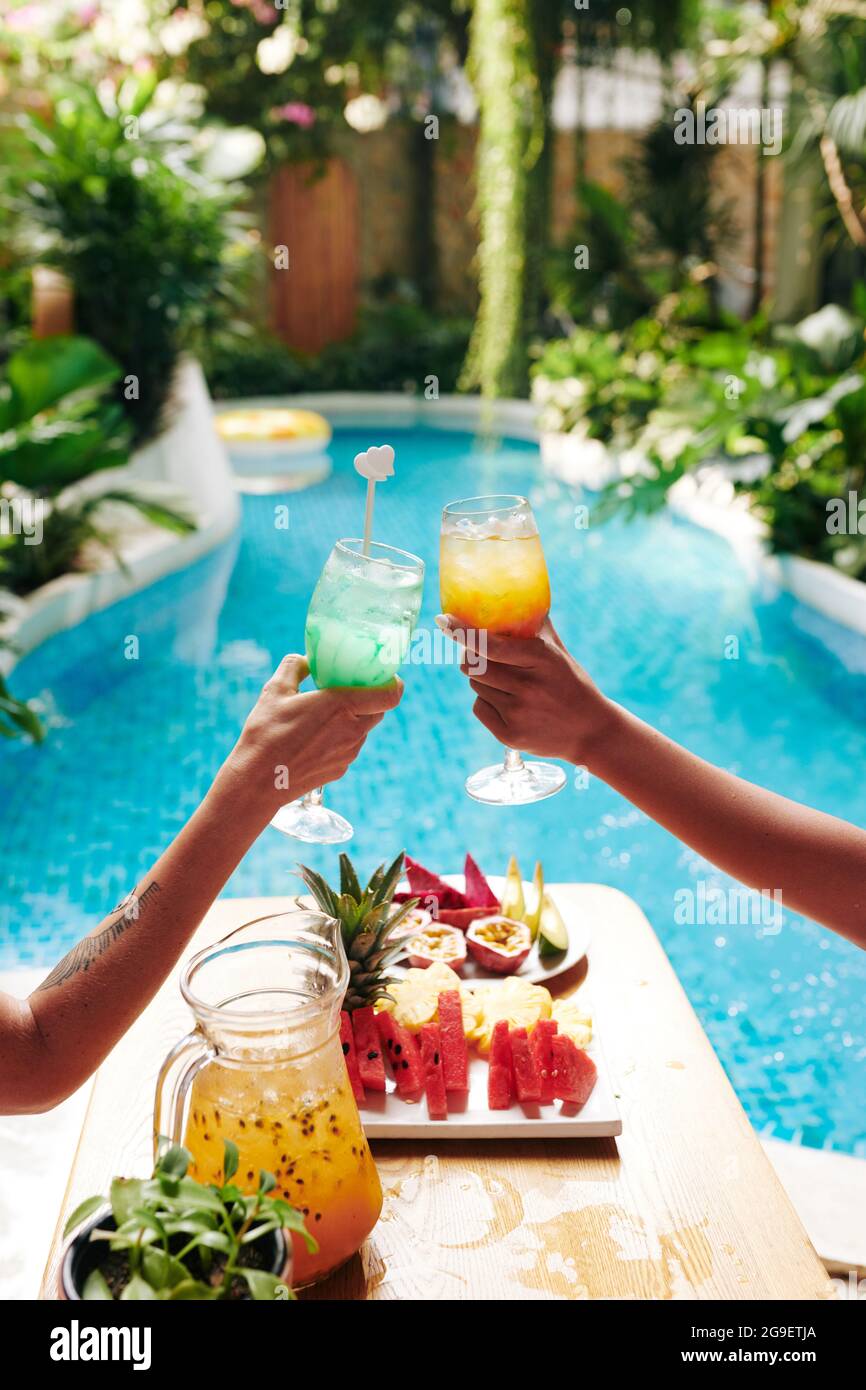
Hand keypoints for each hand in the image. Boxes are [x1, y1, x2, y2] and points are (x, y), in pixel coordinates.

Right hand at [223, 654, 403, 815]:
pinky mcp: (341, 769)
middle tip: (348, 689)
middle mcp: (352, 730)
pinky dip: (340, 738)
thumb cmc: (266, 734)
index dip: (393, 683)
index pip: (390, 694)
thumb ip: (295, 666)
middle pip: (379, 710)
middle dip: (369, 698)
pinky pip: (350, 747)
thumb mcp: (275, 690)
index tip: (382, 675)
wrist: (257, 782)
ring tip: (326, 714)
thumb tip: (307, 659)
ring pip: (364, 729)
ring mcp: (349, 753)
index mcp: (342, 706)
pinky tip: (315, 737)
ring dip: (354, 718)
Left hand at [438, 614, 612, 767]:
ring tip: (507, 683)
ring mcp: (518, 713)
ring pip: (475, 686)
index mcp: (540, 659)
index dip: (462, 632)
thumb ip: (535, 627)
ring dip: (482, 680)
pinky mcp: (510, 736)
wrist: (591, 731)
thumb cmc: (571, 684)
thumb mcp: (559, 653)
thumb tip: (518, 595)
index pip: (489, 644)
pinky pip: (479, 708)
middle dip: (472, 657)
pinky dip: (487, 702)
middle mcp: (527, 686)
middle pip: (473, 665)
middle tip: (482, 655)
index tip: (443, 620)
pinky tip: (509, 704)